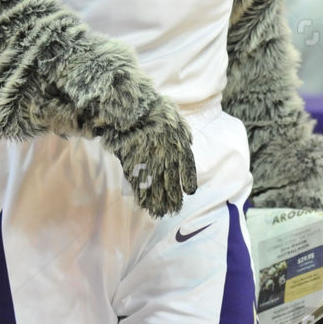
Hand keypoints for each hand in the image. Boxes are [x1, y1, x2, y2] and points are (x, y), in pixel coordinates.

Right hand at [105, 98, 196, 217]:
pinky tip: (144, 205)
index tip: (190, 191)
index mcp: (179, 146)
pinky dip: (142, 196)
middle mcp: (167, 158)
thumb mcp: (176, 118)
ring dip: (159, 202)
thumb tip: (189, 143)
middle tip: (174, 209)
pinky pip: (139, 185)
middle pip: (171, 183)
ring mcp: (150, 164)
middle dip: (173, 198)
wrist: (132, 110)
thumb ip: (184, 133)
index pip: (187, 168)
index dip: (188, 181)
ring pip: (156, 188)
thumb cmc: (155, 110)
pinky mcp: (134, 166)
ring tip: (160, 213)